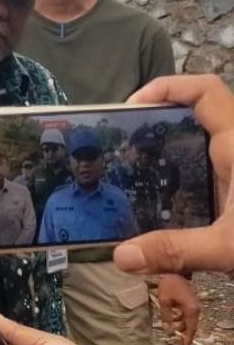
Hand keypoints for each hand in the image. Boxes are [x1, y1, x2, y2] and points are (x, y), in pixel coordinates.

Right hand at [115, 75, 233, 275]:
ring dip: (177, 150)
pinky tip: (176, 202)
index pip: (204, 91)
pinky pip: (219, 168)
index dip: (166, 87)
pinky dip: (194, 174)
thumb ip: (176, 251)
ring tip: (143, 171)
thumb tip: (120, 256)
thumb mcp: (230, 247)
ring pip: (210, 142)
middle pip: (201, 114)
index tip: (132, 108)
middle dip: (162, 123)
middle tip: (128, 145)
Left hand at [155, 274, 199, 344]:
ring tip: (170, 326)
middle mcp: (195, 309)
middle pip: (190, 325)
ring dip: (179, 323)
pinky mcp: (189, 301)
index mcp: (191, 310)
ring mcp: (193, 304)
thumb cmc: (169, 285)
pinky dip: (179, 316)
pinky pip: (186, 313)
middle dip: (181, 332)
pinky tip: (171, 316)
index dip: (187, 339)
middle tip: (174, 338)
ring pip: (187, 319)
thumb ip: (166, 317)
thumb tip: (167, 330)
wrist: (174, 271)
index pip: (191, 329)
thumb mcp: (165, 302)